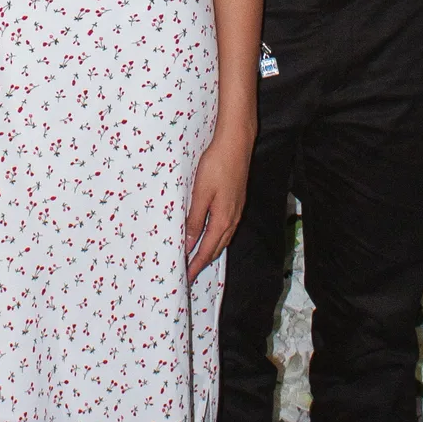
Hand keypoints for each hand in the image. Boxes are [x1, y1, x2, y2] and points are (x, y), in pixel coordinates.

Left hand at [185, 118, 254, 280]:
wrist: (236, 144)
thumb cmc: (216, 165)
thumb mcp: (200, 193)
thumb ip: (196, 219)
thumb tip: (191, 243)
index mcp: (223, 220)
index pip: (207, 250)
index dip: (196, 265)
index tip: (186, 276)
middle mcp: (232, 219)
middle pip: (216, 248)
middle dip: (203, 262)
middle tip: (190, 272)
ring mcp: (236, 210)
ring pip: (222, 238)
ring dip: (210, 250)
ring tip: (198, 258)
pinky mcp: (236, 201)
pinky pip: (226, 228)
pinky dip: (216, 238)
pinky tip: (210, 234)